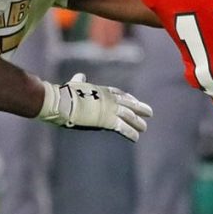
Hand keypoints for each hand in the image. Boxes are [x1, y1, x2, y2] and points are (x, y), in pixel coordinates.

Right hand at [36, 73, 152, 140]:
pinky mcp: (108, 120)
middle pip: (129, 104)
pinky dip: (130, 133)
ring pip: (129, 116)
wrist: (62, 102)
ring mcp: (110, 109)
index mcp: (101, 90)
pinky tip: (136, 138)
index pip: (119, 94)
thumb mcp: (74, 85)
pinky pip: (123, 128)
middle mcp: (109, 99)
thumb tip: (80, 75)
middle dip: (139, 108)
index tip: (135, 100)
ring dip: (138, 122)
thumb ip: (79, 81)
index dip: (128, 98)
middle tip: (149, 113)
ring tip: (144, 128)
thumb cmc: (65, 93)